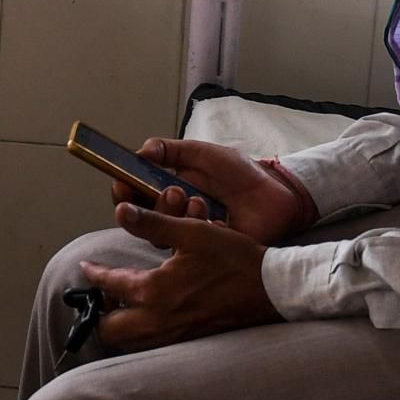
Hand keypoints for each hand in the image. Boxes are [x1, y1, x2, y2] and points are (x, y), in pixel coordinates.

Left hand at [79, 205, 280, 351]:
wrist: (272, 290)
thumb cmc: (234, 259)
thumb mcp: (192, 233)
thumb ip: (152, 222)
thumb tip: (121, 211)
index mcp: (154, 291)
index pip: (110, 285)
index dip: (95, 274)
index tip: (87, 268)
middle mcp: (159, 320)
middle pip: (110, 330)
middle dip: (101, 314)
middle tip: (105, 294)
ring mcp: (174, 336)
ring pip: (130, 342)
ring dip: (120, 325)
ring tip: (125, 305)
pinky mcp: (188, 342)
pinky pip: (152, 345)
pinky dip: (142, 334)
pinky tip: (150, 315)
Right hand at [107, 138, 314, 244]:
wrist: (276, 193)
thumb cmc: (239, 173)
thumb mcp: (203, 153)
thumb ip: (171, 150)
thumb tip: (141, 150)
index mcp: (166, 188)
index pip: (132, 194)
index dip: (123, 191)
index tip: (123, 183)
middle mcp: (172, 214)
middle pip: (141, 217)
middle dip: (154, 204)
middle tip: (175, 190)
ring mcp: (188, 234)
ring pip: (162, 234)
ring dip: (177, 216)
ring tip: (200, 201)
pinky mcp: (207, 250)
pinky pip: (192, 248)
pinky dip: (201, 230)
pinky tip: (217, 220)